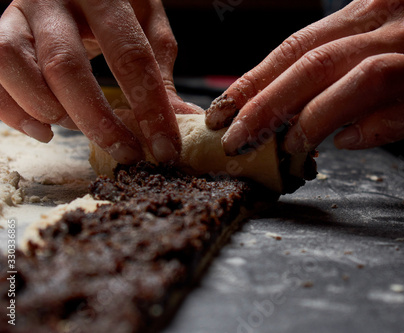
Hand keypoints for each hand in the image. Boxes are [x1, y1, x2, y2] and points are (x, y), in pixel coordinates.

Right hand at [0, 0, 196, 163]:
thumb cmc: (117, 7)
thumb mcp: (146, 26)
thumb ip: (160, 68)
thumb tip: (185, 117)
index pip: (131, 56)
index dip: (150, 107)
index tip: (165, 148)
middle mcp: (55, 0)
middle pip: (67, 66)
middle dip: (99, 121)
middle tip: (126, 154)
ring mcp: (21, 13)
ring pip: (15, 63)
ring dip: (46, 109)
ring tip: (74, 132)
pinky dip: (12, 109)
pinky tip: (42, 130)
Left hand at [205, 0, 403, 157]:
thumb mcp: (358, 64)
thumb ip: (318, 79)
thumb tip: (258, 112)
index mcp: (367, 11)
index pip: (296, 46)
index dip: (253, 81)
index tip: (221, 112)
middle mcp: (398, 24)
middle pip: (320, 61)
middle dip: (270, 103)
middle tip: (238, 137)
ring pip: (363, 79)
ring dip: (317, 117)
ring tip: (289, 148)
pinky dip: (375, 128)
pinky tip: (348, 144)